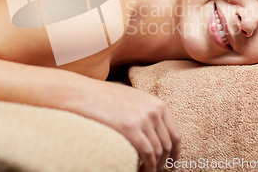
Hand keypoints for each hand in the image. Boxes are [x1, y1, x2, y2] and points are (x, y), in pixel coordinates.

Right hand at [63, 80, 181, 171]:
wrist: (82, 93)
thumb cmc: (103, 98)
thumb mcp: (132, 100)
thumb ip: (146, 114)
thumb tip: (154, 136)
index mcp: (157, 103)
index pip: (175, 134)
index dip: (174, 154)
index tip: (171, 166)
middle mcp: (154, 110)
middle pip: (167, 146)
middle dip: (163, 163)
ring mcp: (143, 119)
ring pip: (158, 153)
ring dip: (153, 167)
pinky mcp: (130, 128)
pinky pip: (147, 155)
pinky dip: (146, 167)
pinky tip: (139, 171)